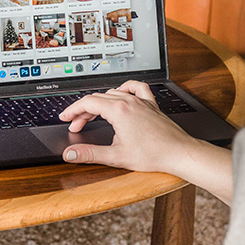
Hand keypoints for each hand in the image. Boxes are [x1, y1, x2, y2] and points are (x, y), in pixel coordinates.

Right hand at [59, 81, 233, 202]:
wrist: (178, 153)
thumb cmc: (153, 154)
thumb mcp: (116, 156)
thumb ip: (90, 154)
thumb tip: (71, 153)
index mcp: (119, 110)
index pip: (87, 102)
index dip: (73, 110)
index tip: (65, 117)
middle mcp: (129, 101)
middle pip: (98, 98)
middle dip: (83, 111)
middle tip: (77, 125)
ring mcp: (141, 101)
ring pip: (113, 93)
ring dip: (99, 103)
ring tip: (93, 116)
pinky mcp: (151, 105)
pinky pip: (136, 88)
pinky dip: (125, 88)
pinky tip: (121, 93)